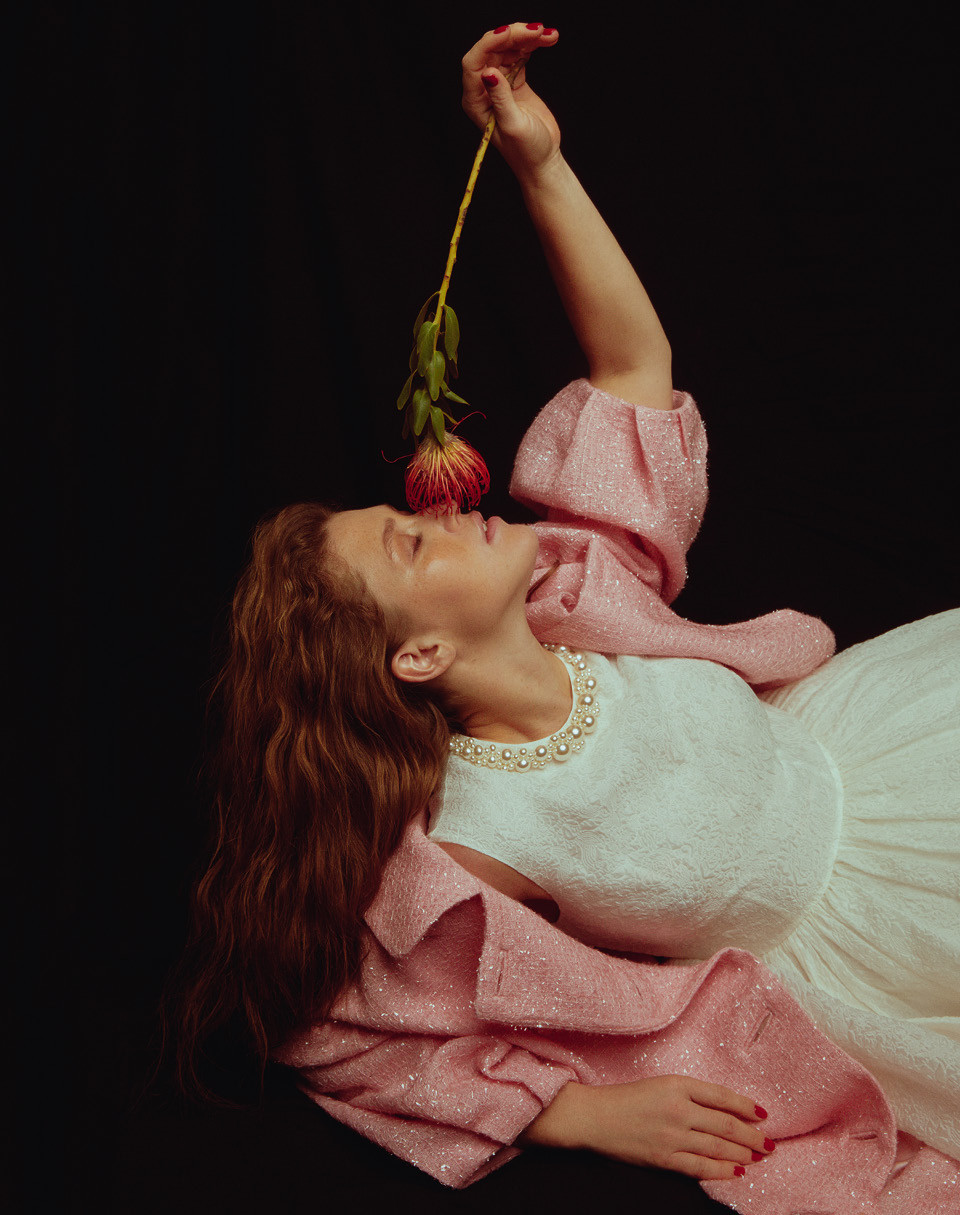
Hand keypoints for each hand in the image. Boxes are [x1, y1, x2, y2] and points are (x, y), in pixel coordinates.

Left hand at [461, 23, 560, 178]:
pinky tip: (548, 39)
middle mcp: (483, 89)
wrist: (543, 161)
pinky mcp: (515, 81)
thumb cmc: (527, 151)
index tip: (510, 33)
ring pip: (507, 48)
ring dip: (526, 37)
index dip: (489, 43)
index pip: (474, 63)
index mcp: (475, 101)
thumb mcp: (513, 125)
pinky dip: (533, 45)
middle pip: (491, 50)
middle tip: (536, 30)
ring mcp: (499, 84)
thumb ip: (501, 98)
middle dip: (512, 35)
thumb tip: (489, 71)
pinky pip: (520, 54)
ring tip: (547, 34)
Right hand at [524, 1076, 773, 1181]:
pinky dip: (721, 1169)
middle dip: (752, 1135)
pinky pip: (700, 1166)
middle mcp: (678, 1109)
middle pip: (725, 1124)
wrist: (595, 1117)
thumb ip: (690, 1094)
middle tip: (770, 1143)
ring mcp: (672, 1136)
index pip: (721, 1096)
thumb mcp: (660, 1084)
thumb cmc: (627, 1098)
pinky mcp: (664, 1158)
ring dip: (742, 1153)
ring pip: (717, 1146)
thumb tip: (724, 1110)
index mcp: (677, 1084)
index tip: (763, 1114)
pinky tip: (737, 1171)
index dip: (746, 1106)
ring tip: (759, 1156)